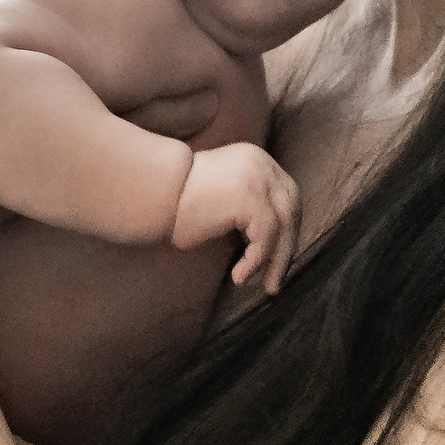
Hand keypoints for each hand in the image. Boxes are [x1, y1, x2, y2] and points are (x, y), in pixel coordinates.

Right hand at [170, 143, 299, 292]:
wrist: (153, 192)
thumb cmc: (177, 202)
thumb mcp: (223, 197)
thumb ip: (248, 206)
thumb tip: (275, 242)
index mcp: (256, 159)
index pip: (287, 197)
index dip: (287, 230)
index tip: (279, 258)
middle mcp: (261, 163)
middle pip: (291, 210)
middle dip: (286, 248)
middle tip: (275, 281)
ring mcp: (258, 177)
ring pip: (282, 227)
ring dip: (275, 261)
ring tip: (265, 286)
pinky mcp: (250, 196)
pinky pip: (265, 237)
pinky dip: (256, 261)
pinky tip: (239, 277)